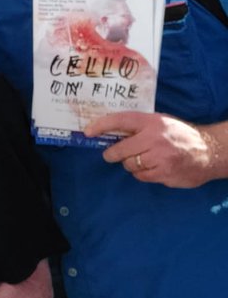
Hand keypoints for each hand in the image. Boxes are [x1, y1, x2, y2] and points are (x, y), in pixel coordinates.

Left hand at [86, 111, 221, 187]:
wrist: (210, 151)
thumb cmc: (179, 135)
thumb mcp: (160, 122)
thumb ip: (138, 126)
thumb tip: (108, 132)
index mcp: (152, 122)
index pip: (120, 121)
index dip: (101, 125)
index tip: (88, 132)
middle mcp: (155, 139)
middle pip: (121, 149)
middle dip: (112, 153)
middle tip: (110, 154)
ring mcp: (161, 159)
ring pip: (130, 165)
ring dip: (130, 164)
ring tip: (141, 159)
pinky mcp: (166, 174)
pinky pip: (142, 176)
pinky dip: (142, 173)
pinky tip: (152, 167)